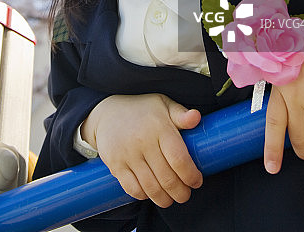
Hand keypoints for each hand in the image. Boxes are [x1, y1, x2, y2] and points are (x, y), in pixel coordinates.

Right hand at [80, 93, 202, 206]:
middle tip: (185, 194)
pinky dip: (145, 196)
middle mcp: (143, 141)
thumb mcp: (163, 104)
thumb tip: (196, 117)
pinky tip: (151, 193)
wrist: (107, 112)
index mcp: (159, 126)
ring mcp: (128, 154)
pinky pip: (133, 189)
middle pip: (167, 178)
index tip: (197, 181)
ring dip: (164, 199)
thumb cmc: (142, 110)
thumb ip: (181, 114)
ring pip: (151, 188)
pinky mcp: (116, 165)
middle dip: (181, 193)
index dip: (191, 175)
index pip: (179, 158)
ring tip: (170, 198)